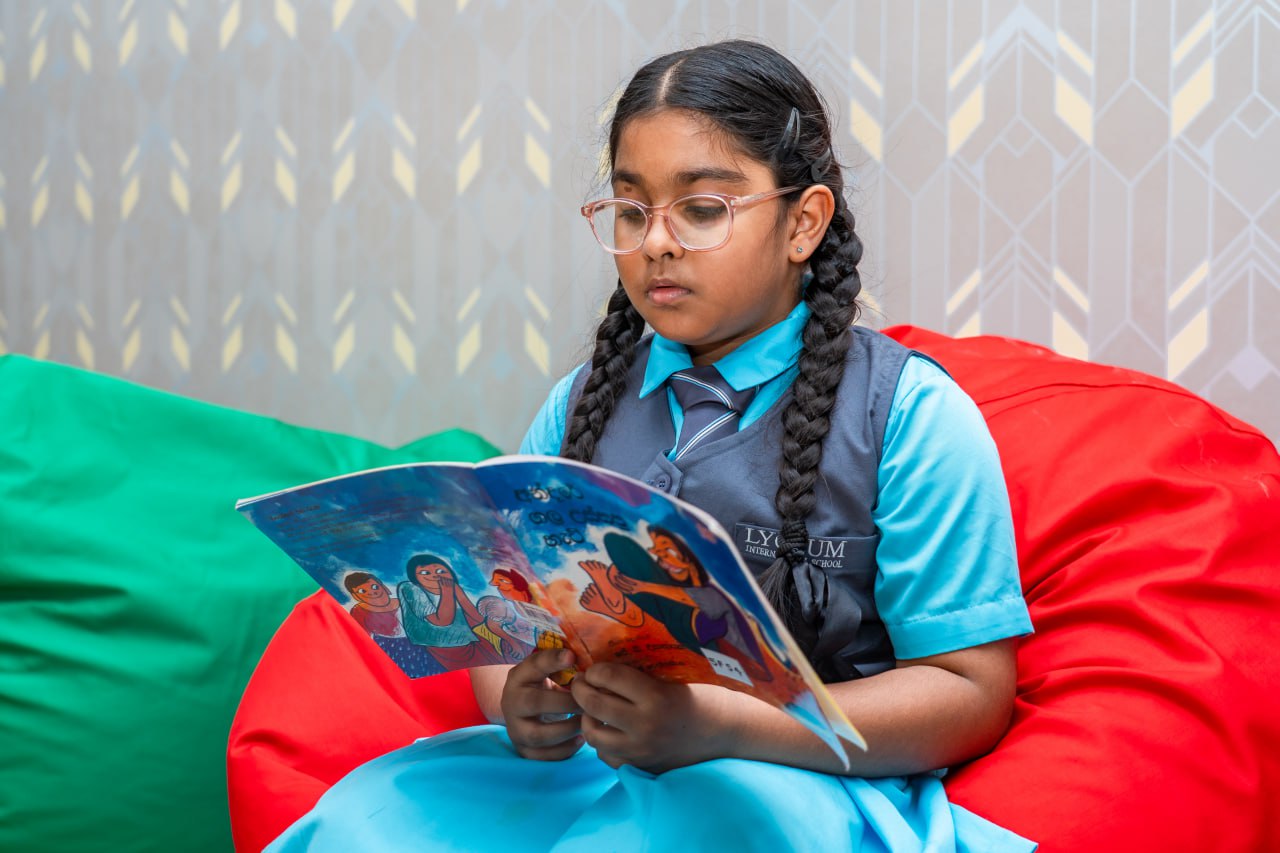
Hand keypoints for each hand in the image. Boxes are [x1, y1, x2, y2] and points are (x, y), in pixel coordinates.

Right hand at [500, 649, 583, 760]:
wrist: (524, 713)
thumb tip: (586, 660)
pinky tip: (580, 738)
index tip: (573, 657)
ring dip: (568, 729)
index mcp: (518, 677)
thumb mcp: (548, 671)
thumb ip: (563, 663)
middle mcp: (511, 703)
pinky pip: (545, 756)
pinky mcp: (524, 751)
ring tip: (586, 722)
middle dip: (566, 703)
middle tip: (588, 702)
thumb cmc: (544, 687)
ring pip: (539, 735)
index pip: (534, 665)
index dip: (553, 660)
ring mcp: (515, 729)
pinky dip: (566, 748)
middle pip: (535, 703)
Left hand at [570, 663, 734, 772]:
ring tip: (594, 707)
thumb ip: (640, 675)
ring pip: (593, 735)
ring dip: (588, 717)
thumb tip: (604, 665)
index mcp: (656, 697)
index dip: (596, 669)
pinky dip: (603, 742)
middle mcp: (645, 726)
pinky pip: (606, 756)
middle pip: (593, 704)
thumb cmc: (704, 697)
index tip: (595, 668)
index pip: (608, 677)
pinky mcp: (642, 767)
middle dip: (581, 689)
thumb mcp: (674, 678)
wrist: (728, 732)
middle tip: (582, 682)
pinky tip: (611, 730)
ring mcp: (642, 751)